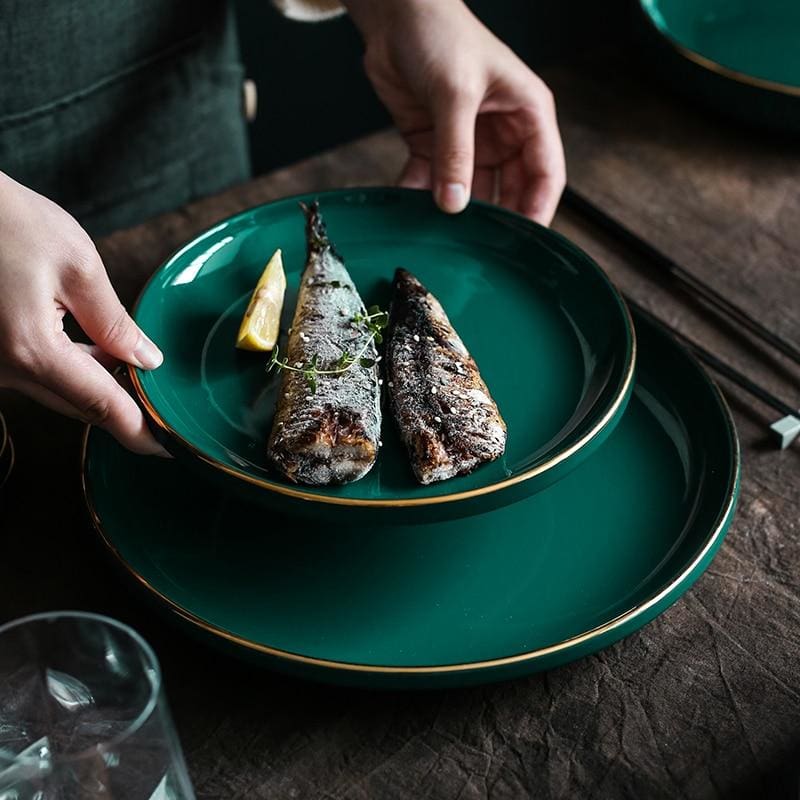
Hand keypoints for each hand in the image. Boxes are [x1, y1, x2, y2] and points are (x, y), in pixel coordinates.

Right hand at [0, 172, 167, 454]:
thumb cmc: (5, 220)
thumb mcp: (76, 264)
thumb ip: (114, 321)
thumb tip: (147, 360)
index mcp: (32, 350)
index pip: (101, 407)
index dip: (140, 430)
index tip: (169, 447)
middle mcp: (4, 369)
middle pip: (78, 406)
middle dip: (124, 410)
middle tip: (163, 408)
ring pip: (57, 392)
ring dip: (98, 387)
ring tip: (138, 375)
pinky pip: (36, 376)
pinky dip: (71, 371)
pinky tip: (99, 355)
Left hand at [345, 0, 565, 223]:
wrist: (394, 14)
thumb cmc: (440, 34)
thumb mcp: (454, 92)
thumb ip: (456, 151)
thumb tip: (454, 204)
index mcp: (527, 115)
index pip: (545, 174)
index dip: (538, 210)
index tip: (525, 243)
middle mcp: (502, 134)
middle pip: (509, 192)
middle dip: (496, 221)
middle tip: (482, 252)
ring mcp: (467, 142)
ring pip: (469, 192)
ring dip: (455, 213)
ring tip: (445, 237)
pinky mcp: (434, 144)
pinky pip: (432, 181)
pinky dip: (421, 197)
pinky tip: (410, 211)